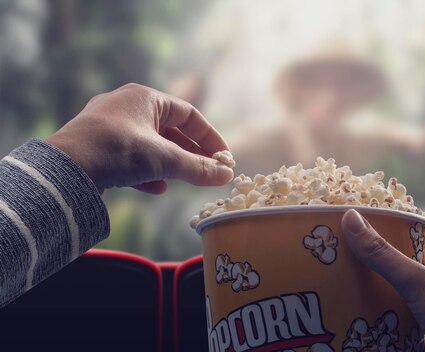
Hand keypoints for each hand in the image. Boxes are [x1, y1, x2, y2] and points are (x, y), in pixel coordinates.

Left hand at [46, 83, 233, 193]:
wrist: (64, 168)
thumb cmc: (117, 151)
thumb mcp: (164, 160)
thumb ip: (198, 168)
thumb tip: (226, 176)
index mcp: (145, 98)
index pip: (189, 114)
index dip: (210, 137)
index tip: (224, 158)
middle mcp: (127, 106)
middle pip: (170, 130)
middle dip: (190, 153)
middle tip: (207, 172)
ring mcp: (109, 125)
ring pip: (151, 144)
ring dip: (170, 164)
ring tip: (182, 181)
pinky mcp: (97, 145)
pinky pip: (131, 156)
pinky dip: (147, 171)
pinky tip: (156, 188)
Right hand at [341, 209, 424, 351]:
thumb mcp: (416, 280)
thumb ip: (384, 255)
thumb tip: (352, 220)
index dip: (416, 245)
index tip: (391, 239)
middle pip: (413, 282)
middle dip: (389, 279)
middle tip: (360, 273)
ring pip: (405, 311)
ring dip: (384, 309)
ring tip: (354, 302)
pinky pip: (402, 338)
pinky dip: (386, 337)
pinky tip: (369, 335)